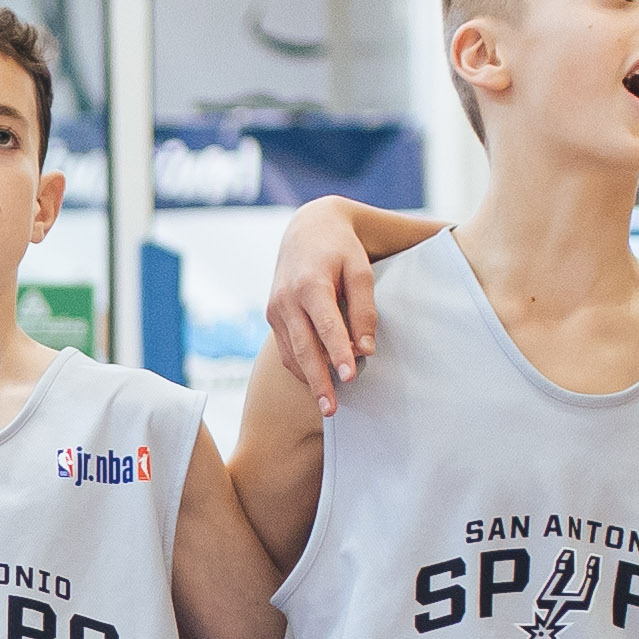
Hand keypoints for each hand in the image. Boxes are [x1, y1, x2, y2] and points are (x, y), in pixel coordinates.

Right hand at [265, 201, 433, 399]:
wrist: (306, 229)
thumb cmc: (340, 249)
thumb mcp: (360, 270)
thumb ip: (365, 308)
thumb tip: (365, 349)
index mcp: (310, 284)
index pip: (326, 325)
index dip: (338, 352)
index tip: (350, 377)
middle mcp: (286, 299)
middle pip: (303, 348)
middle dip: (318, 381)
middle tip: (332, 409)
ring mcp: (275, 309)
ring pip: (290, 353)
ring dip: (308, 380)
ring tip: (327, 404)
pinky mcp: (272, 316)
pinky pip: (285, 349)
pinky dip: (300, 368)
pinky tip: (316, 382)